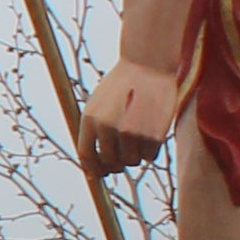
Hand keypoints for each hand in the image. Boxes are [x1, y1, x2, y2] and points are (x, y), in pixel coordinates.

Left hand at [77, 60, 178, 176]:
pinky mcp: (152, 134)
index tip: (100, 174)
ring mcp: (130, 133)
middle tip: (124, 156)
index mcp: (90, 120)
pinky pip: (150, 156)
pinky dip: (150, 150)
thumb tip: (92, 167)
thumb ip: (93, 132)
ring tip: (139, 135)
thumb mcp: (98, 104)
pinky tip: (152, 132)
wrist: (148, 65)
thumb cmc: (122, 86)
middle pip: (111, 163)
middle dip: (117, 164)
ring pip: (132, 161)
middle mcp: (107, 129)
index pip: (87, 156)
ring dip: (135, 155)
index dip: (93, 169)